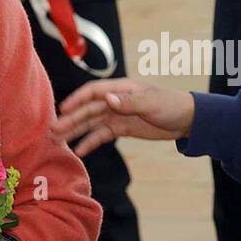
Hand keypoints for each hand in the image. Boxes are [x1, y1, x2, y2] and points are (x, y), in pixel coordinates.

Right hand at [50, 79, 195, 156]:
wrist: (187, 120)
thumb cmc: (171, 105)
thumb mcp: (151, 103)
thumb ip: (128, 102)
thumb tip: (106, 99)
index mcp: (121, 89)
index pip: (93, 92)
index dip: (77, 100)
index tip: (63, 110)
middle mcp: (116, 100)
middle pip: (88, 109)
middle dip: (70, 119)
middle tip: (53, 131)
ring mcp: (117, 114)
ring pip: (91, 123)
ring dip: (75, 131)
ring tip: (58, 141)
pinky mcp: (121, 128)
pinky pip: (101, 135)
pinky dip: (90, 142)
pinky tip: (79, 151)